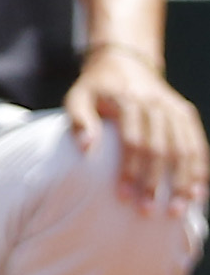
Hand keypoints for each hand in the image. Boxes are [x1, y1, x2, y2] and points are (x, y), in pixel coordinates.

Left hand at [66, 41, 208, 214]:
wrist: (123, 62)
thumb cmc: (95, 88)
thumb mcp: (77, 97)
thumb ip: (79, 121)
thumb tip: (87, 148)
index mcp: (128, 100)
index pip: (133, 141)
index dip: (130, 171)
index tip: (123, 197)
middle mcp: (156, 104)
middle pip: (161, 149)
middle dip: (155, 183)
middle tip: (148, 212)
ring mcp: (175, 109)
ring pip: (185, 150)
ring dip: (182, 183)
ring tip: (176, 211)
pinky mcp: (186, 114)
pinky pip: (198, 145)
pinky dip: (200, 170)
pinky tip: (198, 194)